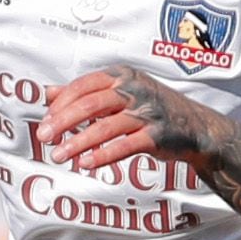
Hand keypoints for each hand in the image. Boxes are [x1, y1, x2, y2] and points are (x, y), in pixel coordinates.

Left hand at [40, 66, 205, 176]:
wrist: (196, 127)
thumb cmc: (152, 109)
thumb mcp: (120, 93)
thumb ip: (85, 92)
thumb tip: (48, 93)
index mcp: (122, 76)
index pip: (83, 86)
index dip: (61, 104)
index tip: (46, 121)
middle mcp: (134, 90)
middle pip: (90, 104)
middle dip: (63, 122)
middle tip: (44, 138)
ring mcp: (147, 112)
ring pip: (105, 127)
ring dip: (79, 142)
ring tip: (60, 155)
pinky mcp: (157, 135)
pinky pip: (125, 146)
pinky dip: (103, 156)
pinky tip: (86, 163)